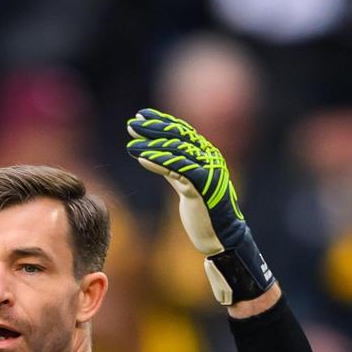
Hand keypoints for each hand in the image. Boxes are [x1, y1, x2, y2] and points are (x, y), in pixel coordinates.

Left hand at [125, 108, 273, 304]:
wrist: (220, 235)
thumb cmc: (203, 211)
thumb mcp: (185, 185)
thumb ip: (174, 169)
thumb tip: (152, 155)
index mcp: (206, 155)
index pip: (182, 132)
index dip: (161, 121)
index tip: (140, 115)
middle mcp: (209, 159)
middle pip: (178, 138)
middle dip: (153, 129)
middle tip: (131, 124)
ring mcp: (207, 172)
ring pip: (176, 152)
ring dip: (151, 146)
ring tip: (131, 143)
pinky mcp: (202, 187)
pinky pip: (178, 171)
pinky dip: (160, 163)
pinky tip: (142, 158)